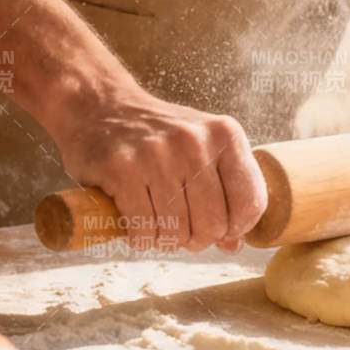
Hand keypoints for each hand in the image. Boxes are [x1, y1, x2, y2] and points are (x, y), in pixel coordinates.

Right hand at [45, 82, 265, 252]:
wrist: (99, 105)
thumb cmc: (156, 135)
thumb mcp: (200, 149)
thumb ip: (224, 190)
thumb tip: (234, 244)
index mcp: (225, 134)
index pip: (250, 202)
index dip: (236, 228)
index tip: (220, 230)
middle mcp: (195, 141)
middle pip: (213, 224)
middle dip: (197, 239)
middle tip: (182, 231)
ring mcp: (158, 153)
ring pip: (177, 231)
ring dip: (166, 240)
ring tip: (157, 224)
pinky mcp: (122, 168)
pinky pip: (143, 230)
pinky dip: (141, 239)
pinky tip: (137, 226)